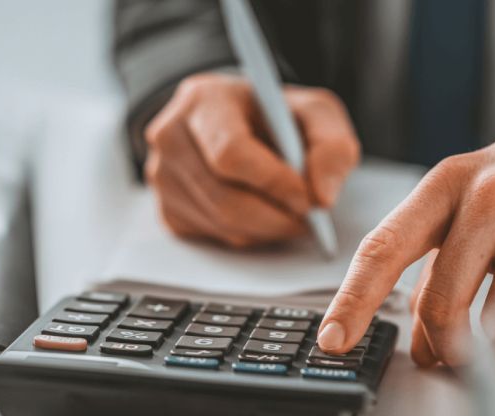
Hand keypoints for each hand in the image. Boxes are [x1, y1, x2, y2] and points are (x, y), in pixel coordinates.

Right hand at [144, 72, 359, 247]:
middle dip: (276, 216)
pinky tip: (263, 215)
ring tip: (292, 214)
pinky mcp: (167, 210)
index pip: (231, 152)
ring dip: (267, 229)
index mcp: (204, 100)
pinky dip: (248, 234)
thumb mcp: (315, 112)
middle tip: (309, 219)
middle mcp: (171, 136)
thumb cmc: (274, 116)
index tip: (309, 199)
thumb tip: (322, 197)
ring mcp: (162, 176)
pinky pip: (214, 237)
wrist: (237, 123)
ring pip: (222, 223)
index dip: (273, 183)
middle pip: (224, 197)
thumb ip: (332, 146)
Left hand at [318, 113, 494, 365]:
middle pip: (443, 299)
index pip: (384, 248)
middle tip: (456, 358)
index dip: (354, 299)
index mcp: (444, 186)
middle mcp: (489, 193)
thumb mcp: (468, 210)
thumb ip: (438, 272)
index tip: (334, 340)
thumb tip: (422, 347)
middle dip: (445, 344)